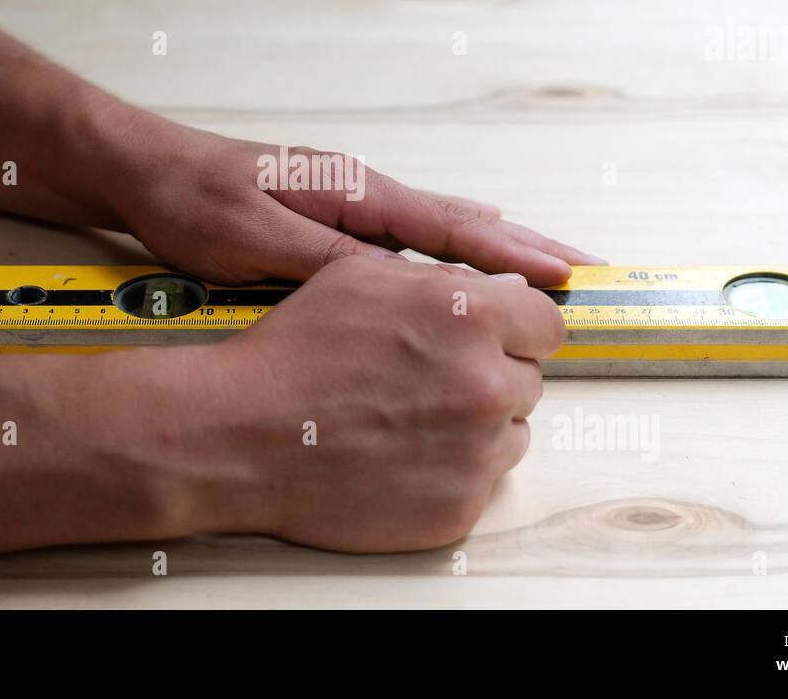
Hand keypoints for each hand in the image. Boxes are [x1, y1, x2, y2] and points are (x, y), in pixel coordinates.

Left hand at [106, 112, 603, 284]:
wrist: (144, 170)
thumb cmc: (191, 203)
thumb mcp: (254, 241)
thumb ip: (327, 263)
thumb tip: (401, 285)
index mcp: (352, 193)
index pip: (449, 226)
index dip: (511, 253)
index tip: (567, 272)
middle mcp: (362, 193)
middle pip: (463, 223)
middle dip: (526, 248)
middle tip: (587, 269)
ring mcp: (349, 203)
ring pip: (442, 230)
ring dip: (498, 252)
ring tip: (549, 270)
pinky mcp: (331, 219)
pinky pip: (411, 238)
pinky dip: (455, 251)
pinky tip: (468, 263)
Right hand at [187, 256, 563, 550]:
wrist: (240, 435)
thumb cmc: (291, 356)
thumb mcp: (362, 279)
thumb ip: (447, 280)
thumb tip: (507, 296)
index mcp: (470, 317)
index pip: (546, 324)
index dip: (517, 329)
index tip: (500, 339)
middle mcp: (485, 383)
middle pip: (529, 378)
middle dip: (489, 374)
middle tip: (428, 379)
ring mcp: (476, 452)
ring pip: (511, 432)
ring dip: (476, 425)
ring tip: (409, 419)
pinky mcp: (458, 507)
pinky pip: (483, 481)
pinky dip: (451, 471)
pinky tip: (401, 455)